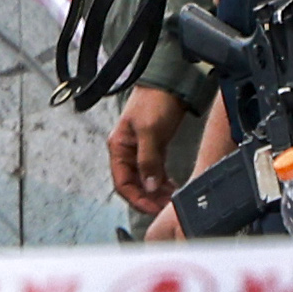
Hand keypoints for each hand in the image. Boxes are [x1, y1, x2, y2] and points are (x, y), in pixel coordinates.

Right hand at [103, 86, 182, 217]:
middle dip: (148, 198)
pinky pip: (156, 171)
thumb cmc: (155, 102)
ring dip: (157, 192)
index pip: (122, 183)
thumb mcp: (150, 131)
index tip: (154, 208)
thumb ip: (148, 160)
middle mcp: (127, 151)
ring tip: (172, 200)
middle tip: (166, 207)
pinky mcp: (155, 147)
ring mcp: (141, 150)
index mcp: (119, 147)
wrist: (170, 82)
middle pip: (134, 184)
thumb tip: (150, 187)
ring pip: (146, 180)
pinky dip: (163, 182)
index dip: (137, 198)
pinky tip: (173, 188)